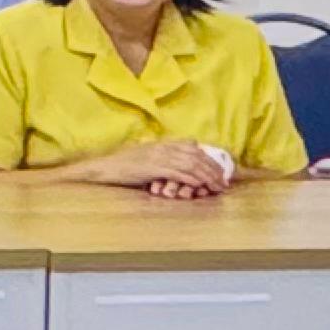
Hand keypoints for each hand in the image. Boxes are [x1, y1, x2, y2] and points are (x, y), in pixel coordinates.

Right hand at [96, 137, 233, 200]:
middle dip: (213, 169)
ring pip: (191, 165)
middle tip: (224, 181)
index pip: (193, 147)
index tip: (219, 170)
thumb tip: (177, 164)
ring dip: (207, 176)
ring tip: (217, 186)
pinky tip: (200, 186)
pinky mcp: (154, 168)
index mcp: (163, 143)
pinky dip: (192, 179)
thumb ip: (162, 157)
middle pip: (197, 156)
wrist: (105, 167)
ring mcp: (159, 157)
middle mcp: (163, 147)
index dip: (209, 158)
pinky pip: (179, 173)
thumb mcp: (145, 157)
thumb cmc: (123, 165)